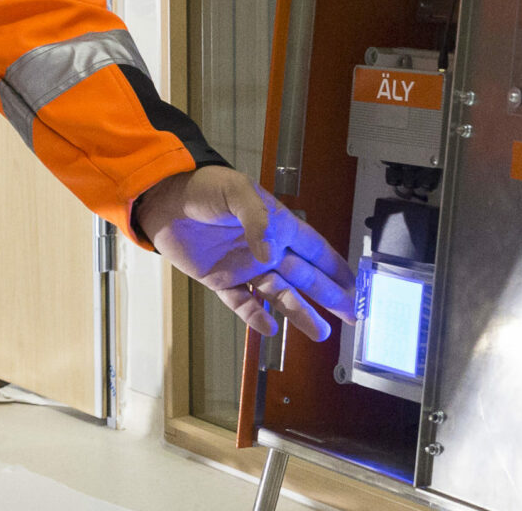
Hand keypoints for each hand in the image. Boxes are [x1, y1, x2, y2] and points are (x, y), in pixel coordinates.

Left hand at [135, 166, 354, 341]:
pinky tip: (270, 329)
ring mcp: (244, 267)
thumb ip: (257, 219)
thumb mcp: (235, 191)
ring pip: (279, 294)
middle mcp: (265, 249)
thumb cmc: (205, 186)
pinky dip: (256, 317)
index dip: (336, 266)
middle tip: (353, 316)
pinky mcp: (220, 280)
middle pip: (304, 276)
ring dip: (300, 313)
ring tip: (322, 334)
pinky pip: (243, 304)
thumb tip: (271, 255)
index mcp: (276, 225)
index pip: (314, 249)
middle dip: (329, 295)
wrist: (165, 199)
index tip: (357, 284)